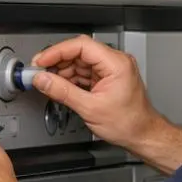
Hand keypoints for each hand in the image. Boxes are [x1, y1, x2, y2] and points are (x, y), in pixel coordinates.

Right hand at [30, 36, 164, 152]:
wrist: (142, 135)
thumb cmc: (129, 123)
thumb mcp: (90, 108)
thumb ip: (62, 91)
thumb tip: (42, 79)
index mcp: (116, 63)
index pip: (81, 45)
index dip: (57, 51)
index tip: (41, 61)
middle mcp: (115, 62)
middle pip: (79, 52)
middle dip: (57, 62)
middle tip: (39, 72)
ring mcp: (111, 70)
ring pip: (79, 62)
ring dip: (62, 72)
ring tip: (47, 82)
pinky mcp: (106, 78)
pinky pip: (84, 72)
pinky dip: (70, 79)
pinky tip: (60, 87)